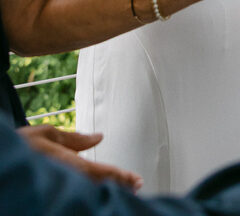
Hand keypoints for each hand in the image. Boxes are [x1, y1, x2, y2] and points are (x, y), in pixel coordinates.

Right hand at [18, 125, 142, 189]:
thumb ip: (74, 139)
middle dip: (118, 186)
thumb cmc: (20, 147)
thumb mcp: (47, 135)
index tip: (136, 179)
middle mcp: (65, 179)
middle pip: (98, 186)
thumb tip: (99, 137)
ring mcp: (60, 187)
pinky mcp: (54, 192)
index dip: (121, 177)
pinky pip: (77, 193)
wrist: (0, 163)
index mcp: (67, 164)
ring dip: (106, 189)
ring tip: (124, 189)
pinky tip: (99, 190)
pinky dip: (91, 191)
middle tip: (136, 185)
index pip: (101, 173)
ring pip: (89, 191)